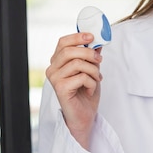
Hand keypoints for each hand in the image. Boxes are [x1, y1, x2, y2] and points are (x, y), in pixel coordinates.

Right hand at [45, 32, 102, 149]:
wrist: (85, 115)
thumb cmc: (86, 93)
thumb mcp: (92, 70)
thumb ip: (92, 56)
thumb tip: (98, 41)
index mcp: (58, 62)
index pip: (63, 42)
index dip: (77, 36)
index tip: (92, 36)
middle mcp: (53, 69)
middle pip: (69, 50)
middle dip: (89, 53)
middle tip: (100, 60)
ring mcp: (55, 79)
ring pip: (77, 63)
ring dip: (93, 70)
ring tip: (97, 79)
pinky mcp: (60, 89)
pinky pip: (81, 77)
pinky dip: (92, 83)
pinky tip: (90, 90)